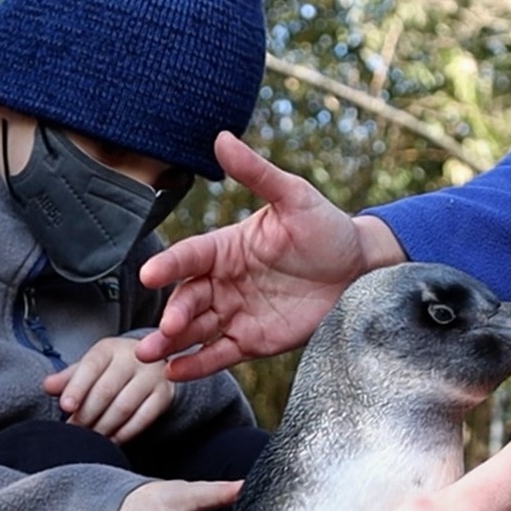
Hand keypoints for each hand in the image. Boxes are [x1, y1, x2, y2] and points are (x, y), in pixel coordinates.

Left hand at [44, 337, 174, 443]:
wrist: (152, 367)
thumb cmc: (114, 370)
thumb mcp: (90, 368)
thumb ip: (68, 378)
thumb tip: (47, 386)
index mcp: (109, 348)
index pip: (90, 367)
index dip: (76, 388)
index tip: (66, 407)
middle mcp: (133, 358)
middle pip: (106, 390)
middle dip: (86, 415)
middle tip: (74, 431)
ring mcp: (152, 376)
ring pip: (124, 407)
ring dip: (103, 427)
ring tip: (91, 438)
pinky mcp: (164, 395)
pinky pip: (143, 419)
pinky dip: (124, 433)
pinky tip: (111, 440)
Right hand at [134, 132, 406, 379]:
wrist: (361, 271)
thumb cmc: (326, 228)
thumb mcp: (294, 197)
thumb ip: (257, 173)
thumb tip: (222, 138)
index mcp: (227, 247)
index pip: (190, 256)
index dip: (169, 265)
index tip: (149, 275)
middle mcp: (224, 281)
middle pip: (188, 299)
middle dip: (171, 315)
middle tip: (162, 331)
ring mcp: (236, 313)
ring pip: (196, 330)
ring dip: (172, 343)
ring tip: (152, 356)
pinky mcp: (251, 341)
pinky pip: (219, 355)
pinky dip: (197, 365)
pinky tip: (175, 372)